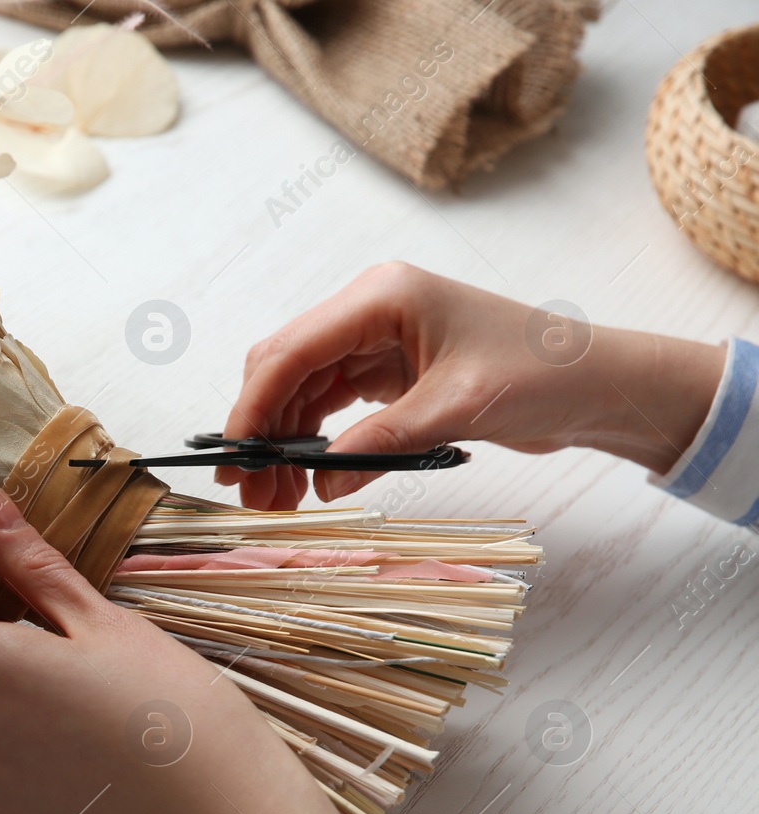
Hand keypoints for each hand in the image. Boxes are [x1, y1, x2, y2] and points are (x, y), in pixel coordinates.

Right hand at [219, 262, 725, 509]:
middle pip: (284, 367)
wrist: (597, 383)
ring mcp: (375, 340)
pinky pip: (329, 406)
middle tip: (248, 491)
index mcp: (381, 296)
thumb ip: (383, 442)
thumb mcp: (457, 407)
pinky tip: (307, 481)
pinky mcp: (386, 371)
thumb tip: (320, 482)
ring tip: (276, 500)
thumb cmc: (543, 372)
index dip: (253, 405)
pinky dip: (312, 444)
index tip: (234, 456)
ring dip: (282, 443)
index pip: (291, 349)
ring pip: (300, 391)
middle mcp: (369, 310)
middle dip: (260, 429)